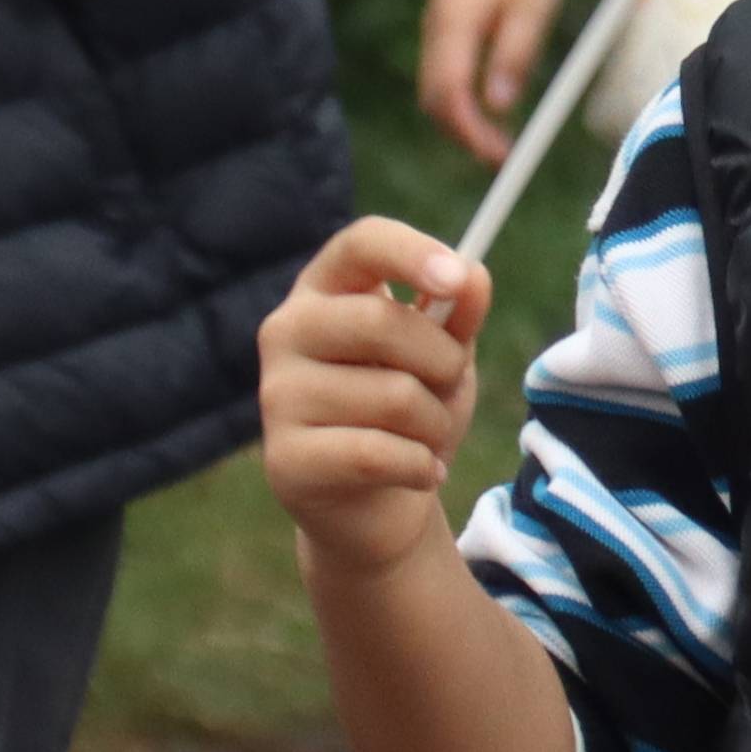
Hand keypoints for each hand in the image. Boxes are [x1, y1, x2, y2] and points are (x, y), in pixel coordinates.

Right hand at [262, 215, 492, 564]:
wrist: (377, 507)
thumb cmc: (408, 416)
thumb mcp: (443, 359)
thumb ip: (458, 317)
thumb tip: (473, 277)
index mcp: (325, 289)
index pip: (361, 244)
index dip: (410, 253)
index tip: (458, 277)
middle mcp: (287, 331)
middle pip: (380, 321)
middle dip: (442, 362)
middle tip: (446, 389)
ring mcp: (277, 395)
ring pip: (392, 395)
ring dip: (435, 424)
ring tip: (424, 439)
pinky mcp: (285, 459)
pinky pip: (378, 453)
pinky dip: (421, 467)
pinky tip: (419, 472)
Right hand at [418, 0, 556, 159]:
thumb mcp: (531, 8)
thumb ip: (515, 54)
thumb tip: (498, 106)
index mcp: (455, 22)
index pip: (449, 89)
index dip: (470, 129)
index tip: (498, 155)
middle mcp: (434, 32)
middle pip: (434, 100)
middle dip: (464, 135)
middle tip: (503, 159)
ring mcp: (432, 37)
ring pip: (434, 96)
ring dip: (462, 126)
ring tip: (500, 148)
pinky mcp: (439, 43)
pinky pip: (441, 84)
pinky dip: (460, 108)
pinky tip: (488, 121)